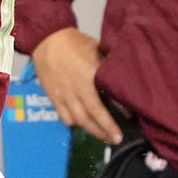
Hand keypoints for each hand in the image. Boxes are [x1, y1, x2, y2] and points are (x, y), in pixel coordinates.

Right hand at [31, 28, 123, 144]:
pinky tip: (81, 123)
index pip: (106, 99)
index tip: (130, 118)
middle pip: (92, 116)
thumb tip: (122, 79)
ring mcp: (63, 95)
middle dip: (106, 130)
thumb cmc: (75, 42)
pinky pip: (64, 116)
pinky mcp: (53, 97)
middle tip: (117, 139)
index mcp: (90, 76)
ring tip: (103, 136)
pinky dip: (73, 123)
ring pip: (78, 120)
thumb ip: (107, 66)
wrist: (47, 38)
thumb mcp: (97, 49)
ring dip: (92, 130)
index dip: (119, 111)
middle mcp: (77, 89)